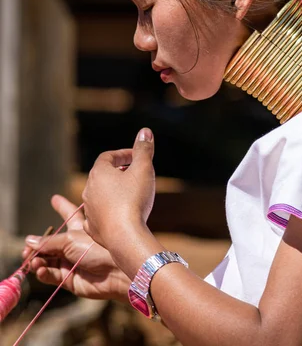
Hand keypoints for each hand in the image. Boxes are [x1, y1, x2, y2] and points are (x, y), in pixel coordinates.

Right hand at [23, 195, 129, 302]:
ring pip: (47, 261)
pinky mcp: (69, 279)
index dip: (62, 207)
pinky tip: (39, 269)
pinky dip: (43, 273)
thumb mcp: (71, 239)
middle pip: (50, 244)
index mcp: (79, 229)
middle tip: (26, 250)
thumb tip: (29, 241)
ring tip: (32, 260)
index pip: (68, 214)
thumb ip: (49, 242)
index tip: (54, 198)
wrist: (115, 272)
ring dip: (37, 260)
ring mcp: (71, 262)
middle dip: (36, 247)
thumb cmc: (99, 248)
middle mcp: (74, 244)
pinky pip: (51, 275)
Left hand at [82, 128, 155, 256]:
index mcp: (99, 172)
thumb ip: (143, 149)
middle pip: (103, 175)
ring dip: (114, 191)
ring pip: (101, 195)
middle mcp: (89, 189)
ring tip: (130, 194)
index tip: (137, 157)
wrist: (126, 236)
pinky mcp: (93, 227)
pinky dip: (109, 210)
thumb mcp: (143, 169)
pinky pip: (100, 214)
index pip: (108, 156)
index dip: (123, 154)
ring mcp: (89, 210)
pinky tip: (120, 213)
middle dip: (119, 172)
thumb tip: (145, 131)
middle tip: (135, 173)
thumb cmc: (134, 199)